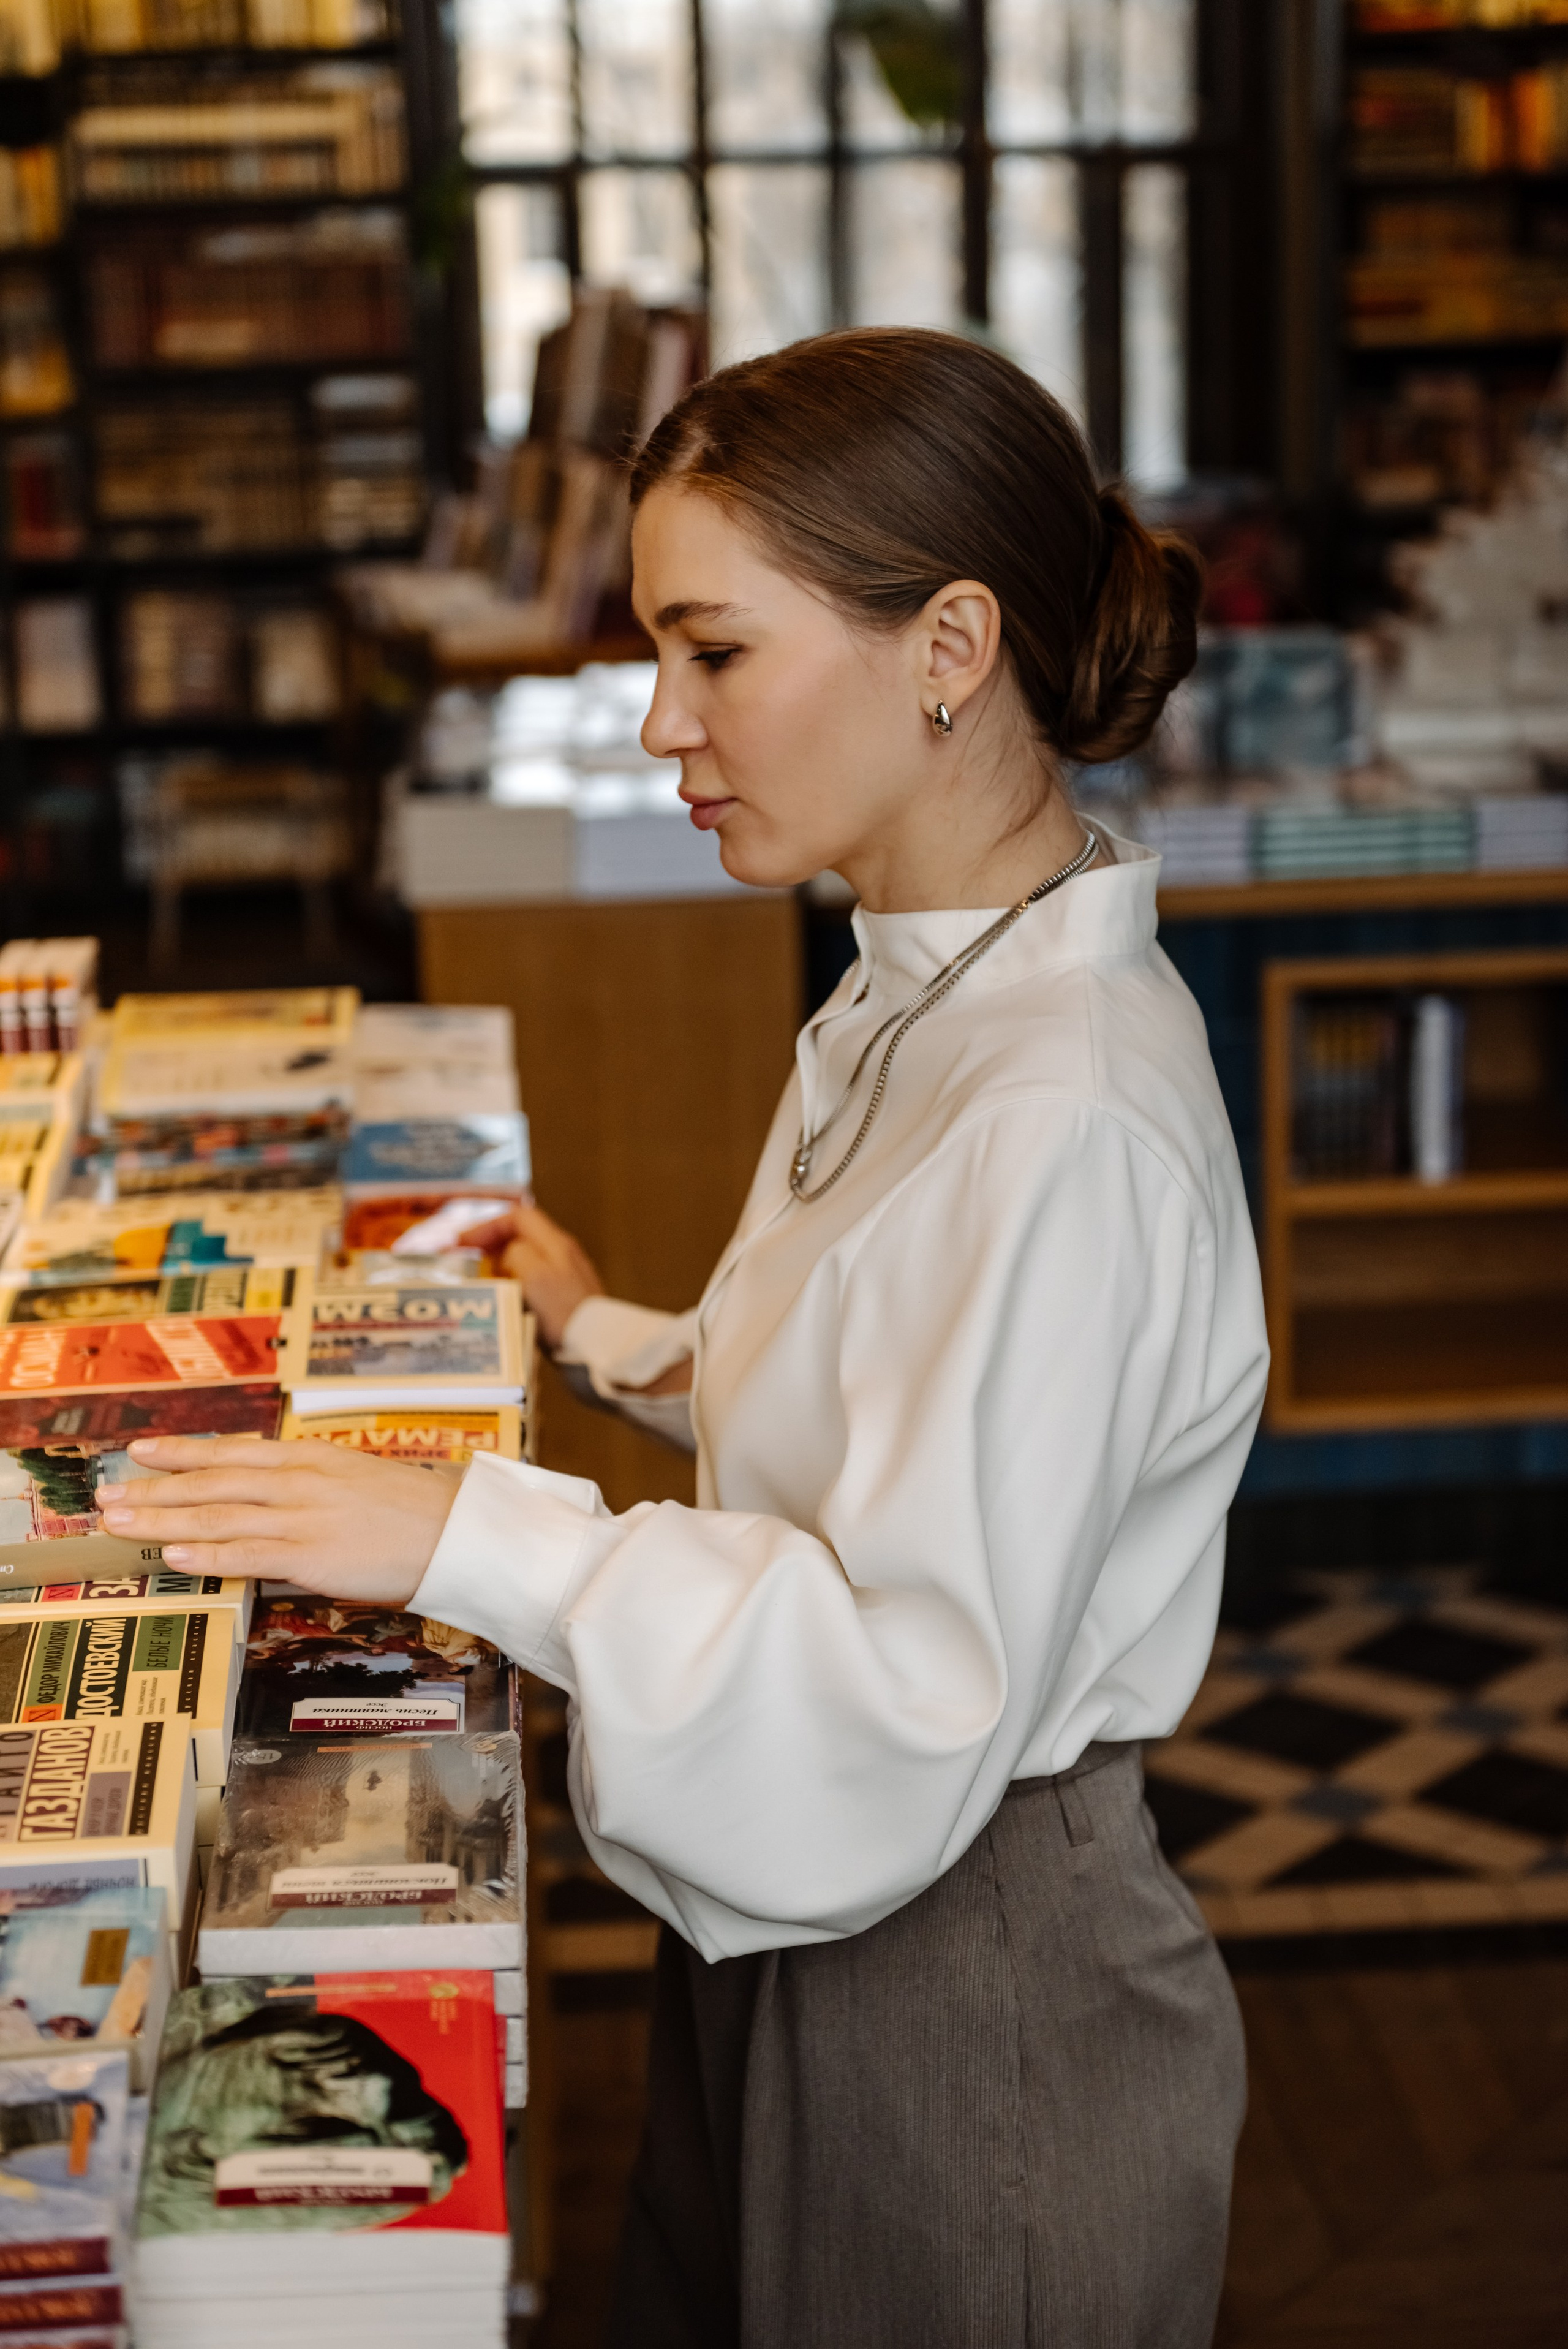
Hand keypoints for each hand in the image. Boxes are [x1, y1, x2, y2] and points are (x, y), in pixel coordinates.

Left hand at [95, 1437, 464, 1600]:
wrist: (456, 1530)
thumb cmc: (412, 1509)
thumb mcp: (356, 1480)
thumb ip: (310, 1486)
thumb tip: (270, 1500)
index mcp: (309, 1457)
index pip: (232, 1450)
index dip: (182, 1451)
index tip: (140, 1449)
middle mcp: (298, 1480)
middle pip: (211, 1482)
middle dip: (154, 1488)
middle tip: (105, 1495)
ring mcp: (302, 1516)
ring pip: (217, 1516)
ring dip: (162, 1520)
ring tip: (120, 1523)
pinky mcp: (311, 1554)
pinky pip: (246, 1554)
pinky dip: (205, 1555)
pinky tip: (172, 1557)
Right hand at [460, 1203, 603, 1349]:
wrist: (596, 1347)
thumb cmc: (565, 1314)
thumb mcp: (533, 1274)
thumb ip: (515, 1253)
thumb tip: (506, 1254)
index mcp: (555, 1243)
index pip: (518, 1217)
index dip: (488, 1226)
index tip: (465, 1243)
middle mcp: (562, 1256)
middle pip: (521, 1237)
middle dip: (492, 1245)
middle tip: (469, 1260)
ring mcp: (565, 1278)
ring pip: (525, 1260)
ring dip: (500, 1266)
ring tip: (482, 1281)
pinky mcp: (564, 1300)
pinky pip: (532, 1283)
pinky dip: (513, 1286)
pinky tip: (505, 1302)